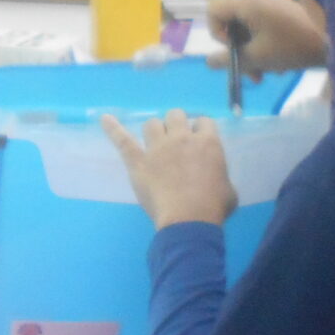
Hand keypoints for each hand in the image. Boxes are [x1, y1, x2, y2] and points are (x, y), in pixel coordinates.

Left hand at [101, 110, 237, 228]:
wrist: (188, 219)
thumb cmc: (213, 207)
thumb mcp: (229, 190)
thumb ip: (221, 177)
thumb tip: (218, 181)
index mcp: (208, 143)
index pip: (203, 121)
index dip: (200, 129)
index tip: (199, 139)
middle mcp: (182, 138)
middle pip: (175, 115)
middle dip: (176, 124)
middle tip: (177, 140)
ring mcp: (158, 148)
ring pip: (152, 123)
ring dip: (155, 129)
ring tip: (155, 140)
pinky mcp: (138, 161)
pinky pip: (123, 140)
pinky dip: (113, 129)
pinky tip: (104, 119)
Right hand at [202, 0, 326, 74]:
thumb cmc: (292, 47)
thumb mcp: (257, 58)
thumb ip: (229, 60)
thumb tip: (209, 62)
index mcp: (248, 4)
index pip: (214, 11)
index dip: (216, 34)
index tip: (233, 50)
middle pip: (233, 24)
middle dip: (239, 51)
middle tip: (251, 74)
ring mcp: (273, 4)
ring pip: (250, 30)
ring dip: (254, 53)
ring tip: (268, 74)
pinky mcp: (285, 13)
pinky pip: (265, 28)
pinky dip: (266, 46)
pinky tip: (280, 65)